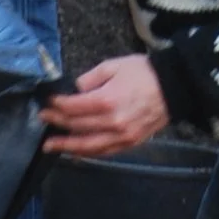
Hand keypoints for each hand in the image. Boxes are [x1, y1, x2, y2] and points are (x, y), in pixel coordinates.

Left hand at [42, 56, 170, 157]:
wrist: (175, 86)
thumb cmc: (144, 72)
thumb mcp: (113, 65)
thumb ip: (90, 78)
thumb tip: (75, 90)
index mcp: (107, 100)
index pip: (73, 107)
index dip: (57, 105)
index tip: (48, 103)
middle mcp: (112, 121)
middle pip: (77, 126)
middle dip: (58, 123)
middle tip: (43, 120)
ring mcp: (122, 135)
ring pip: (88, 145)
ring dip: (67, 146)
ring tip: (50, 146)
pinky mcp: (131, 143)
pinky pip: (104, 152)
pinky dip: (88, 153)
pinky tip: (76, 152)